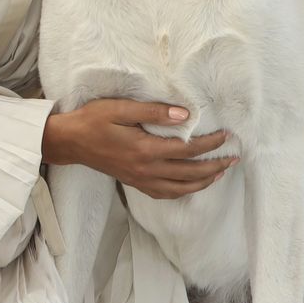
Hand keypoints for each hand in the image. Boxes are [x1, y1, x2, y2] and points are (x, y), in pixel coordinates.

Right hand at [42, 98, 234, 199]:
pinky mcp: (135, 182)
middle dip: (215, 166)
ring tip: (219, 174)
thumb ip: (153, 112)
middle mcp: (146, 169)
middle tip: (234, 158)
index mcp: (145, 149)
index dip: (211, 143)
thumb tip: (185, 115)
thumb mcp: (120, 109)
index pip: (188, 149)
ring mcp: (140, 179)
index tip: (226, 136)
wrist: (69, 141)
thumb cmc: (93, 121)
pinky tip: (190, 185)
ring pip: (180, 188)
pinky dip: (182, 191)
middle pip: (190, 172)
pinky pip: (165, 193)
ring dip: (203, 182)